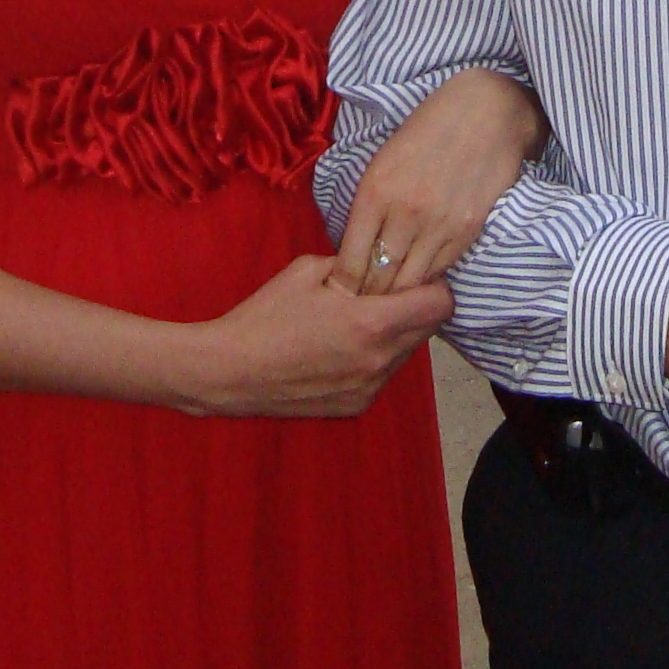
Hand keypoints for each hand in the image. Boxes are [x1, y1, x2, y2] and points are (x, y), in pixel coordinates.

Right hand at [176, 255, 450, 419]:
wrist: (229, 372)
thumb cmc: (266, 315)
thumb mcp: (308, 271)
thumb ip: (353, 264)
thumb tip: (378, 261)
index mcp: (371, 324)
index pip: (439, 304)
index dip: (433, 285)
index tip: (413, 274)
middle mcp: (379, 361)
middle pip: (428, 329)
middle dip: (415, 307)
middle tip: (387, 292)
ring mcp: (369, 389)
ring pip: (406, 352)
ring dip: (395, 333)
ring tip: (358, 320)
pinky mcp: (356, 406)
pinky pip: (383, 374)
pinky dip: (374, 357)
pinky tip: (341, 347)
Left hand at [332, 68, 547, 293]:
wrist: (486, 112)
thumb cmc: (427, 130)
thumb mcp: (383, 160)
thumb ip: (369, 204)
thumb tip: (356, 248)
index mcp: (375, 191)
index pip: (351, 260)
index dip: (344, 284)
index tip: (343, 292)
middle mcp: (405, 213)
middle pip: (379, 278)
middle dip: (368, 295)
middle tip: (364, 302)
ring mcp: (439, 225)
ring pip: (410, 283)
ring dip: (398, 294)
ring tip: (390, 298)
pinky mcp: (468, 231)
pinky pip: (440, 271)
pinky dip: (427, 280)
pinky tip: (420, 280)